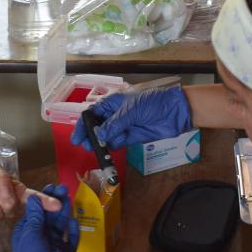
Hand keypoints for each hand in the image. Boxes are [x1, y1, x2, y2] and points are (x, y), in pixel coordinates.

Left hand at [11, 183, 78, 251]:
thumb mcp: (30, 233)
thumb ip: (34, 215)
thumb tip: (33, 197)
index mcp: (26, 233)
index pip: (35, 212)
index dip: (43, 199)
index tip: (51, 187)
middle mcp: (38, 238)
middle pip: (48, 217)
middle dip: (56, 203)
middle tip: (64, 189)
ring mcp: (51, 245)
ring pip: (59, 225)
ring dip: (64, 212)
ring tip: (70, 199)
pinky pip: (68, 239)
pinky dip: (71, 231)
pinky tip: (73, 221)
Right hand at [72, 86, 193, 150]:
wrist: (175, 111)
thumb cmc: (153, 102)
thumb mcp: (131, 110)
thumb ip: (114, 123)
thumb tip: (99, 135)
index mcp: (113, 102)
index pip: (93, 113)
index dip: (83, 124)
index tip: (77, 136)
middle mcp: (116, 114)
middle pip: (97, 126)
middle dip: (90, 135)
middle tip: (84, 145)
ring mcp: (123, 126)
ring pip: (106, 136)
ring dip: (101, 142)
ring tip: (96, 149)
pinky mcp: (131, 137)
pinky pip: (118, 142)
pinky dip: (112, 146)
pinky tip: (111, 148)